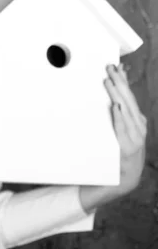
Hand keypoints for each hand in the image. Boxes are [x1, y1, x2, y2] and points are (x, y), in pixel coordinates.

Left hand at [104, 63, 147, 194]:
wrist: (120, 181)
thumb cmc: (116, 154)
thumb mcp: (119, 133)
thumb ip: (117, 117)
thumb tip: (112, 97)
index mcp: (137, 122)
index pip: (130, 97)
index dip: (124, 81)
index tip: (117, 66)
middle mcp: (139, 128)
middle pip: (129, 101)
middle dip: (119, 83)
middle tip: (109, 68)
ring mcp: (135, 139)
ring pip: (127, 112)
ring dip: (118, 96)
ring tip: (109, 82)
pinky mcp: (127, 150)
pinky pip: (123, 131)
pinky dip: (120, 119)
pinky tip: (116, 108)